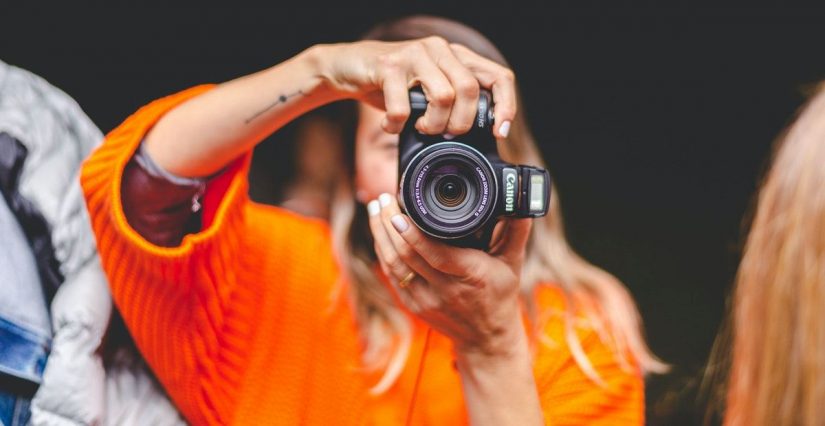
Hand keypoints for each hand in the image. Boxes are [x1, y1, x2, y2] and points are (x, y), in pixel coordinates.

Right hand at [314, 37, 515, 137]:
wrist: (349, 67)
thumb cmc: (393, 85)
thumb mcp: (429, 91)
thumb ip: (454, 102)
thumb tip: (480, 136)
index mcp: (457, 56)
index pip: (498, 76)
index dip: (505, 106)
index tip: (498, 132)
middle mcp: (440, 49)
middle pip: (470, 90)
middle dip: (461, 123)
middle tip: (445, 133)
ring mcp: (414, 54)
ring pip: (444, 96)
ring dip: (433, 124)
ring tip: (419, 128)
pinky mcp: (389, 65)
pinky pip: (403, 106)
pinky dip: (397, 125)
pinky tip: (391, 125)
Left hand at [366, 193, 531, 357]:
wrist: (486, 338)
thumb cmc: (500, 295)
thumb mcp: (513, 263)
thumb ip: (517, 231)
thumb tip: (523, 203)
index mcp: (470, 276)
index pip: (435, 254)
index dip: (413, 234)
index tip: (398, 213)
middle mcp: (445, 290)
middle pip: (407, 255)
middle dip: (389, 224)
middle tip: (383, 199)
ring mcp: (426, 300)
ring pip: (393, 264)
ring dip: (380, 235)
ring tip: (375, 208)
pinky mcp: (413, 305)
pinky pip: (392, 275)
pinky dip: (383, 251)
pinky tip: (379, 232)